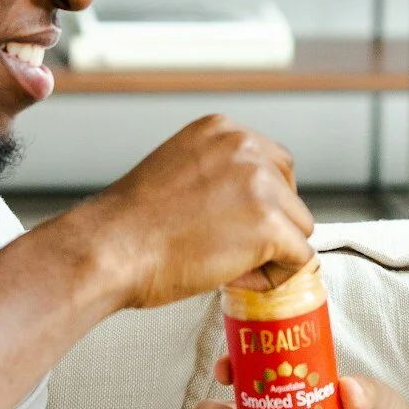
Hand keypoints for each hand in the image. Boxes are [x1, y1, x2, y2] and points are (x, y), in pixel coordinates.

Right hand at [65, 116, 315, 309]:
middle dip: (270, 224)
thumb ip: (218, 175)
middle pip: (292, 194)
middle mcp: (245, 147)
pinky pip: (298, 259)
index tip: (231, 223)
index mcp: (222, 130)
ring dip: (270, 252)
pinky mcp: (269, 224)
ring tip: (224, 262)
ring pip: (299, 227)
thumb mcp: (179, 172)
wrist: (109, 248)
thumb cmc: (130, 225)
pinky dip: (272, 277)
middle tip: (226, 247)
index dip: (259, 202)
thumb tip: (250, 206)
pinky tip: (232, 276)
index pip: (274, 164)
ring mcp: (260, 184)